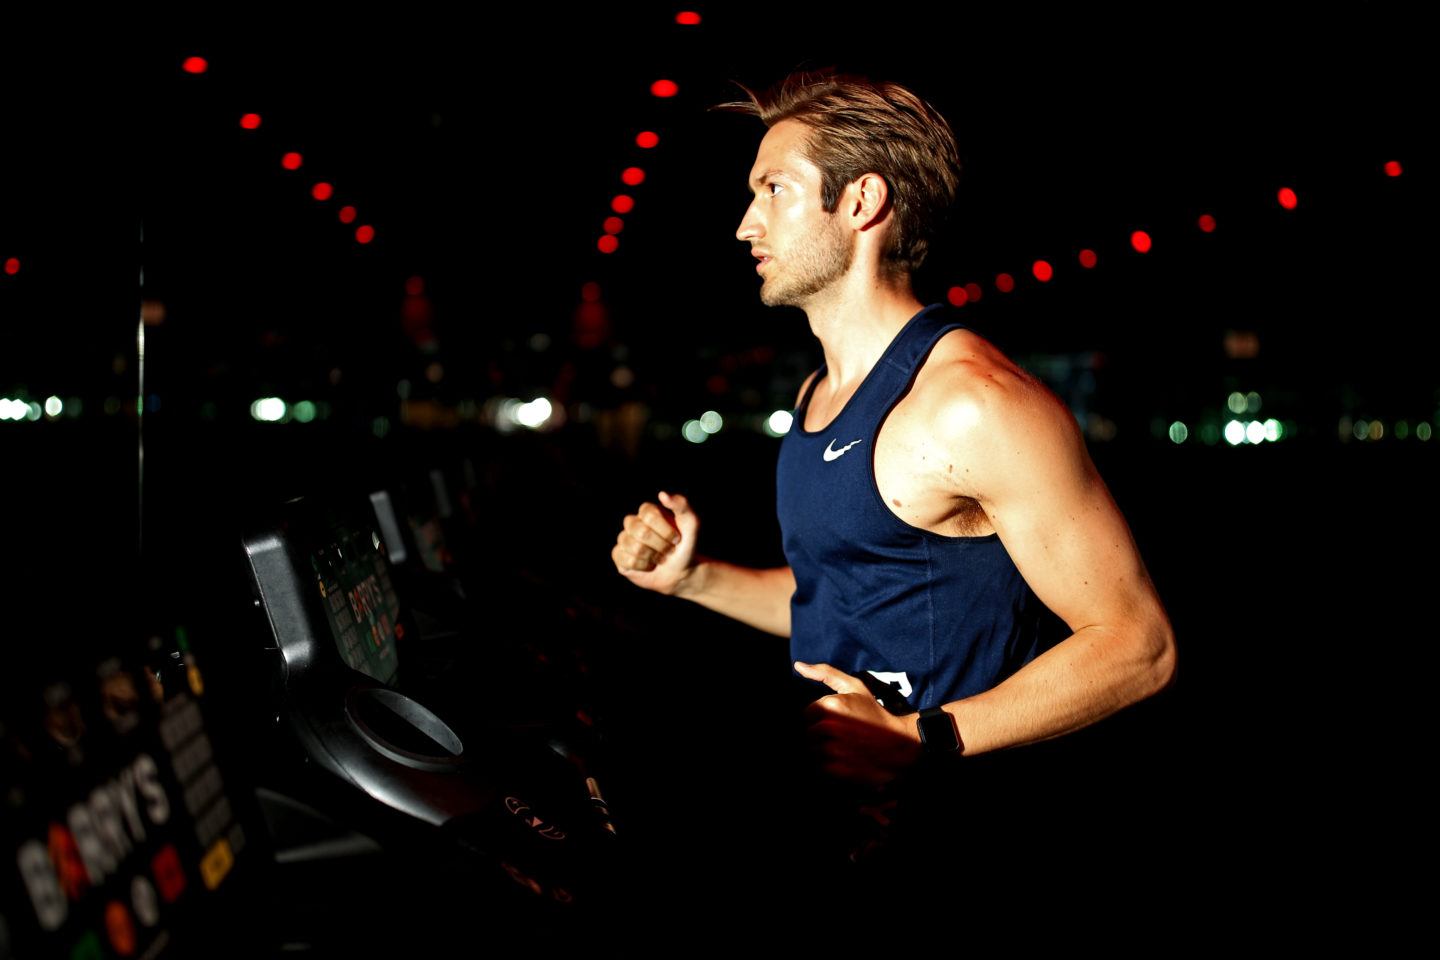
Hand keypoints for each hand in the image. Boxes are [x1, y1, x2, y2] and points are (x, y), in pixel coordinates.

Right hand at [611, 491, 699, 595]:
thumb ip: (682, 505)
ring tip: (660, 558)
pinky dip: (643, 566)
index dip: (665, 530)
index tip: (677, 539)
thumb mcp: (692, 524)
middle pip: (641, 532)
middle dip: (660, 546)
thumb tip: (662, 494)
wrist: (682, 571)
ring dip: (653, 557)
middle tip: (669, 551)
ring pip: (634, 547)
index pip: (649, 514)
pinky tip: (649, 565)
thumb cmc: (686, 545)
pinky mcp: (619, 556)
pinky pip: (626, 560)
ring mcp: (624, 539)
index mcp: (647, 511)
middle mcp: (633, 523)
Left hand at [796, 661, 922, 788]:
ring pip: (812, 750)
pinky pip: (820, 766)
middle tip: (838, 734)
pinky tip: (844, 757)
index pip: (805, 715)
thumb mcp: (854, 687)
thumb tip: (798, 665)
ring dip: (822, 750)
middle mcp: (829, 727)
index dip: (817, 718)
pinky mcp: (837, 769)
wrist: (898, 743)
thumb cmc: (874, 713)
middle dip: (818, 734)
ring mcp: (833, 749)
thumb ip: (825, 673)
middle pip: (807, 733)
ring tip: (841, 746)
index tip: (833, 720)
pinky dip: (829, 764)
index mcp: (831, 705)